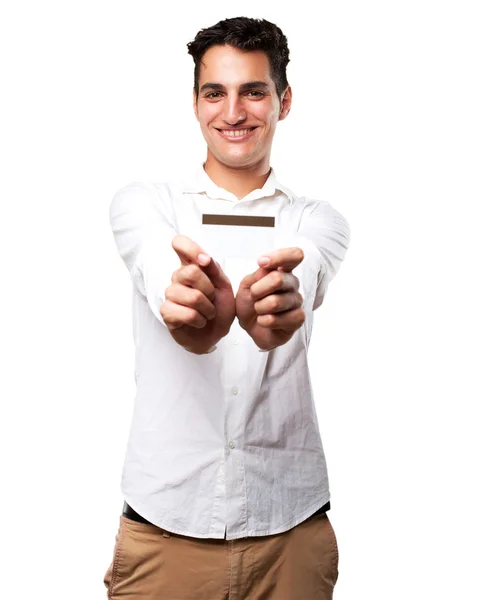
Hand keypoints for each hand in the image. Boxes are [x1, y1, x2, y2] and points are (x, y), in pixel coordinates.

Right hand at [160, 235, 234, 353]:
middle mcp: (177, 277)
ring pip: (192, 296)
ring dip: (207, 309)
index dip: (190, 248)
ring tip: (207, 313)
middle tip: (212, 299)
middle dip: (209, 290)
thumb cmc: (218, 308)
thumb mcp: (224, 287)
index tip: (204, 260)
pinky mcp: (166, 312)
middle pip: (190, 272)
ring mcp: (170, 294)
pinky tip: (198, 321)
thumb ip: (215, 270)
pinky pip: (188, 313)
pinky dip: (200, 320)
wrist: (214, 334)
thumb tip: (204, 258)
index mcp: (191, 266)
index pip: (180, 243)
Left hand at [235, 248, 305, 350]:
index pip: (294, 255)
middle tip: (253, 296)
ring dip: (259, 307)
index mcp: (282, 271)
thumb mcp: (247, 285)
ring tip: (259, 310)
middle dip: (257, 289)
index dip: (279, 256)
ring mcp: (297, 301)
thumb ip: (256, 275)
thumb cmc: (251, 303)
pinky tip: (264, 321)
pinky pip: (278, 319)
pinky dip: (264, 321)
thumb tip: (266, 267)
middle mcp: (292, 284)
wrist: (251, 327)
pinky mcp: (298, 318)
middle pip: (278, 278)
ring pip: (275, 302)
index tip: (261, 263)